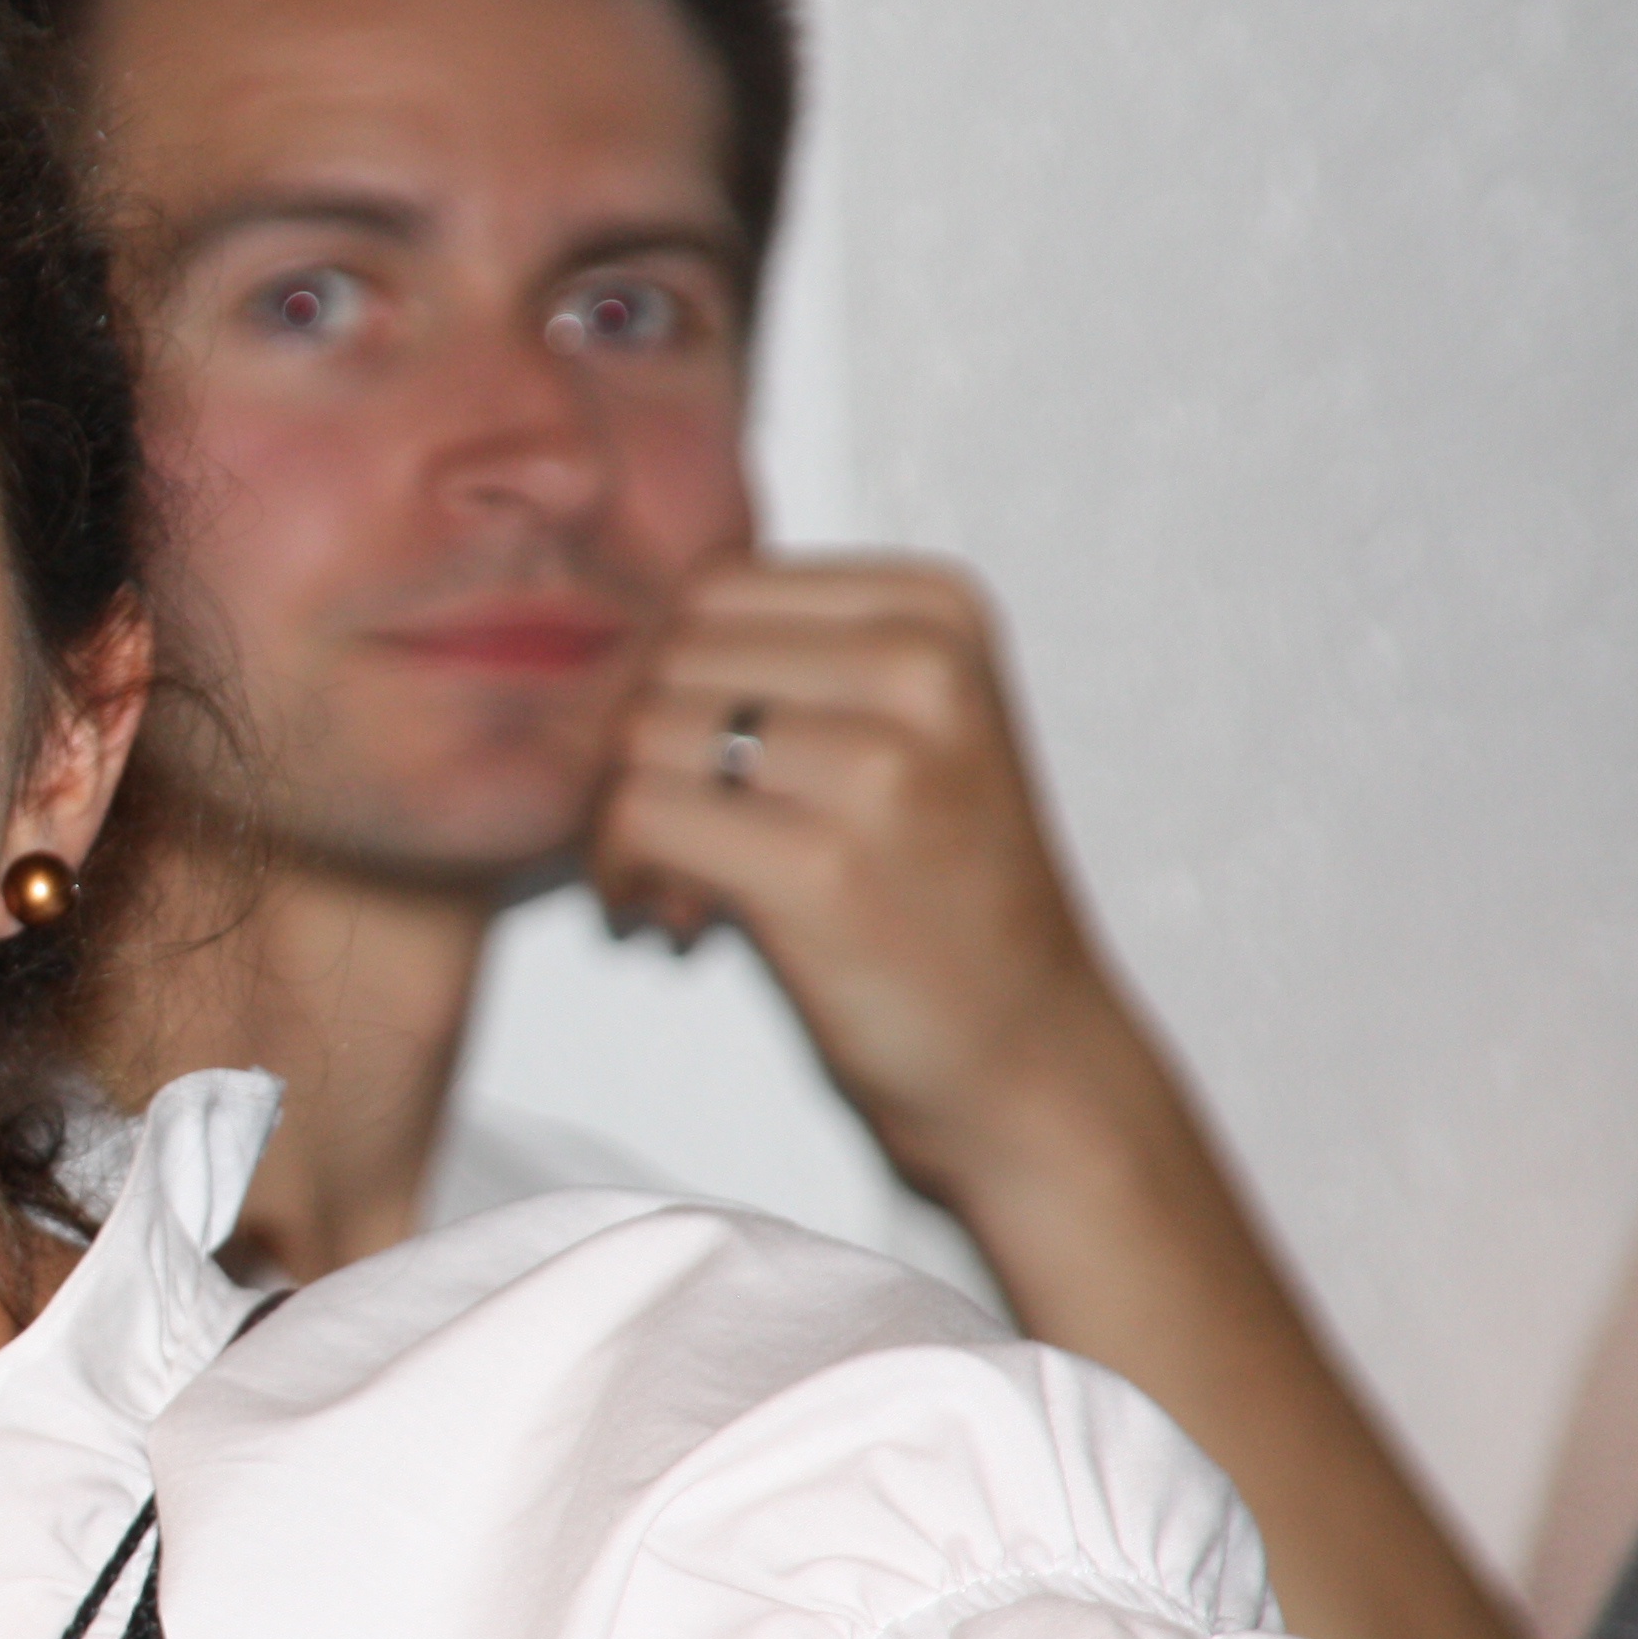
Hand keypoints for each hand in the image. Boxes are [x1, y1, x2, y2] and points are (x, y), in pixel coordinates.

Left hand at [592, 555, 1129, 1199]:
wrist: (1027, 1052)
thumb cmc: (943, 897)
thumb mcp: (907, 728)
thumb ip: (792, 659)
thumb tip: (611, 639)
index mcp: (938, 612)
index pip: (714, 586)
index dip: (666, 674)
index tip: (686, 758)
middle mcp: (920, 671)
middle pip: (668, 654)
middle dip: (632, 743)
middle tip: (661, 828)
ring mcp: (878, 767)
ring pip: (639, 730)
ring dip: (615, 808)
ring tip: (665, 872)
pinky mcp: (822, 866)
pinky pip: (636, 813)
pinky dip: (617, 863)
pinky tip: (660, 905)